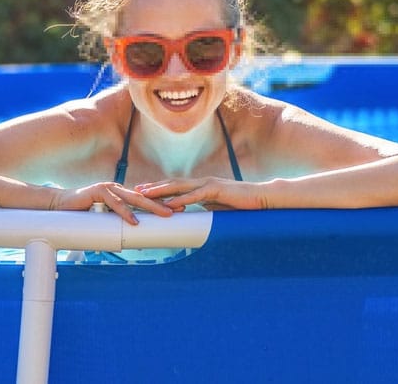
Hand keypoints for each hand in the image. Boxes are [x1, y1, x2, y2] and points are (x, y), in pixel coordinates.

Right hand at [50, 182, 173, 223]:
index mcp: (119, 195)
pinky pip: (114, 204)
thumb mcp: (101, 221)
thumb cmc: (80, 215)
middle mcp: (116, 190)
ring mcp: (108, 189)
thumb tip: (125, 244)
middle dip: (162, 203)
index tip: (176, 210)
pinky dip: (125, 212)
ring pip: (133, 198)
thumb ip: (113, 227)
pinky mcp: (97, 192)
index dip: (159, 204)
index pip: (143, 199)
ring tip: (164, 214)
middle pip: (143, 197)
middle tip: (178, 210)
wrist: (57, 206)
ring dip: (151, 207)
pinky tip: (135, 220)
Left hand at [135, 177, 267, 210]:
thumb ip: (205, 208)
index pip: (176, 187)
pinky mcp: (218, 190)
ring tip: (146, 195)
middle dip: (154, 187)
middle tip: (136, 190)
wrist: (261, 198)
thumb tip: (193, 215)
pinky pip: (197, 195)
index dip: (159, 189)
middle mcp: (203, 182)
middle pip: (173, 183)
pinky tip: (171, 204)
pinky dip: (182, 200)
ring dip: (162, 191)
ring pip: (180, 187)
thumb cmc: (241, 204)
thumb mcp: (219, 207)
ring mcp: (210, 184)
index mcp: (202, 186)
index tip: (143, 192)